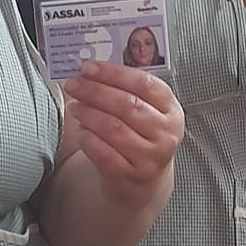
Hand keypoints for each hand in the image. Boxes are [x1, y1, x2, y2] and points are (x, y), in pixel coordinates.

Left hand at [60, 61, 182, 206]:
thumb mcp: (145, 110)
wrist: (144, 178)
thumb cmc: (140, 134)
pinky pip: (104, 153)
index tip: (89, 67)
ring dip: (88, 114)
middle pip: (127, 104)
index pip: (144, 83)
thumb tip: (90, 70)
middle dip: (95, 91)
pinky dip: (88, 139)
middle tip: (74, 84)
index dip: (114, 73)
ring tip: (74, 106)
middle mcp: (165, 133)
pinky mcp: (131, 175)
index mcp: (171, 109)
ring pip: (113, 128)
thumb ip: (125, 89)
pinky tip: (81, 131)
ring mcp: (150, 156)